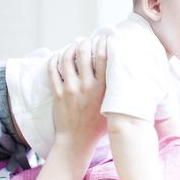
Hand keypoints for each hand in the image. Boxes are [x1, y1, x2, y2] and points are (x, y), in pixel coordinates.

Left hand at [48, 36, 107, 151]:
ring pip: (67, 59)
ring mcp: (70, 89)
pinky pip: (53, 71)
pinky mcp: (57, 93)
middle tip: (88, 41)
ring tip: (74, 47)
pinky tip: (59, 55)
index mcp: (103, 88)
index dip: (103, 43)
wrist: (77, 141)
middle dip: (86, 42)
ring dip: (70, 49)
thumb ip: (117, 92)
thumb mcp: (114, 107)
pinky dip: (54, 60)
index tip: (104, 38)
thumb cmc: (99, 126)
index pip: (103, 57)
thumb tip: (126, 77)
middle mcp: (86, 86)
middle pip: (84, 53)